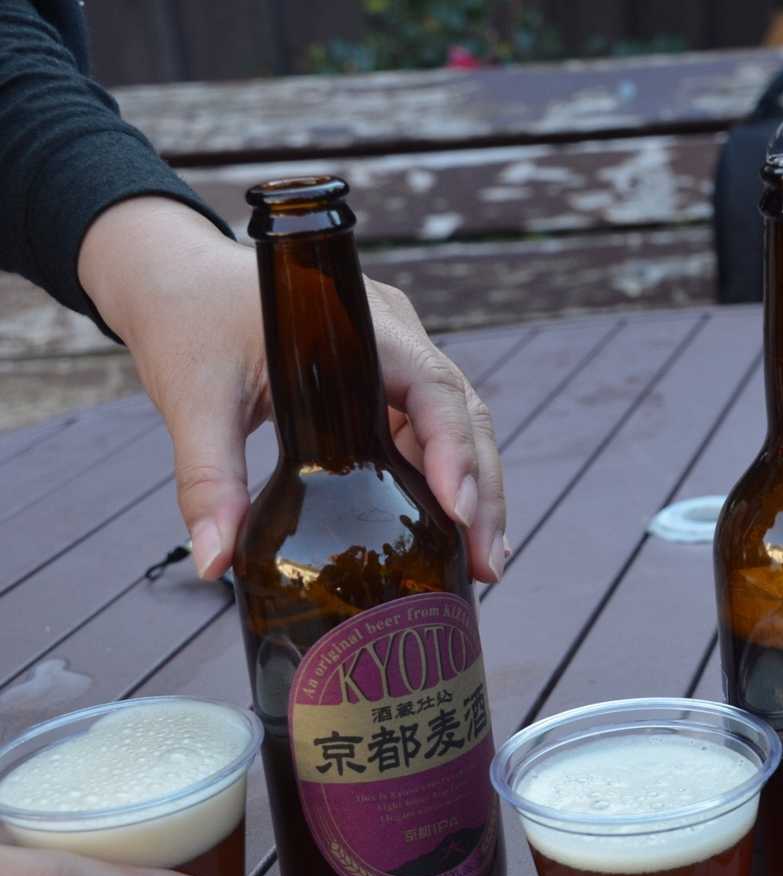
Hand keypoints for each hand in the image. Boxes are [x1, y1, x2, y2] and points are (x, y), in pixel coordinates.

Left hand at [77, 197, 508, 582]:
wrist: (179, 280)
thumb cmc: (189, 320)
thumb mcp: (193, 400)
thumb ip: (208, 481)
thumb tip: (218, 565)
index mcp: (364, 328)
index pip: (434, 390)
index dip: (455, 452)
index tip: (458, 514)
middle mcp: (398, 340)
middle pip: (464, 417)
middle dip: (481, 493)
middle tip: (484, 567)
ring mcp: (399, 363)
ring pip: (458, 431)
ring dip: (474, 496)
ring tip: (478, 568)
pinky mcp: (387, 387)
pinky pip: (430, 437)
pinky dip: (444, 486)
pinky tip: (453, 537)